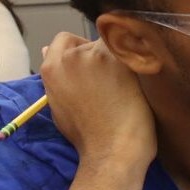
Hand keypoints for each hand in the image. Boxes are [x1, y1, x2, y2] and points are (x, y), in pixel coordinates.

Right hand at [38, 32, 156, 168]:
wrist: (112, 150)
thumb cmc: (88, 136)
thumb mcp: (59, 104)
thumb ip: (56, 76)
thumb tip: (46, 50)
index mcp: (51, 67)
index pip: (63, 39)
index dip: (79, 49)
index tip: (93, 67)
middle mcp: (71, 56)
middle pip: (90, 41)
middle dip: (102, 55)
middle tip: (115, 80)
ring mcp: (97, 56)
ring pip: (114, 44)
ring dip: (122, 58)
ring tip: (130, 84)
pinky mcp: (123, 60)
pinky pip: (134, 49)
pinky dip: (140, 60)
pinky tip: (144, 79)